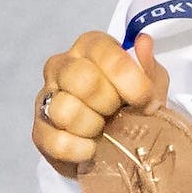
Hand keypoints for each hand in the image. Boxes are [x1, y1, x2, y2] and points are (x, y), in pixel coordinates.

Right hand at [33, 30, 168, 177]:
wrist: (118, 147)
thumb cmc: (132, 107)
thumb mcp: (151, 87)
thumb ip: (149, 67)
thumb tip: (143, 42)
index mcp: (91, 47)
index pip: (104, 52)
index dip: (130, 80)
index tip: (145, 101)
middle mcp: (63, 65)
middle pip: (82, 80)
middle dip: (109, 104)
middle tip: (118, 114)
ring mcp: (47, 97)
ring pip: (65, 110)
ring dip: (92, 127)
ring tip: (103, 131)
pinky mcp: (39, 130)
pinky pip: (57, 141)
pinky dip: (80, 150)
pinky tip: (91, 149)